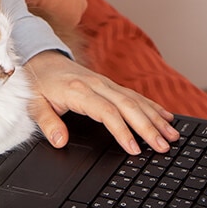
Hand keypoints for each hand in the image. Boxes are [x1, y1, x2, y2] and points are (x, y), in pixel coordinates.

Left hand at [24, 50, 179, 154]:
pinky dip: (152, 106)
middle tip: (163, 146)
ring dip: (155, 118)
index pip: (106, 112)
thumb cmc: (39, 84)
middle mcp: (97, 85)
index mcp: (78, 91)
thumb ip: (47, 123)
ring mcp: (106, 83)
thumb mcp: (34, 104)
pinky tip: (167, 117)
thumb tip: (60, 141)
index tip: (134, 149)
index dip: (122, 131)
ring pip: (136, 100)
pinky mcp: (111, 84)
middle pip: (128, 106)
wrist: (41, 58)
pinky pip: (135, 95)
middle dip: (148, 127)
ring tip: (172, 135)